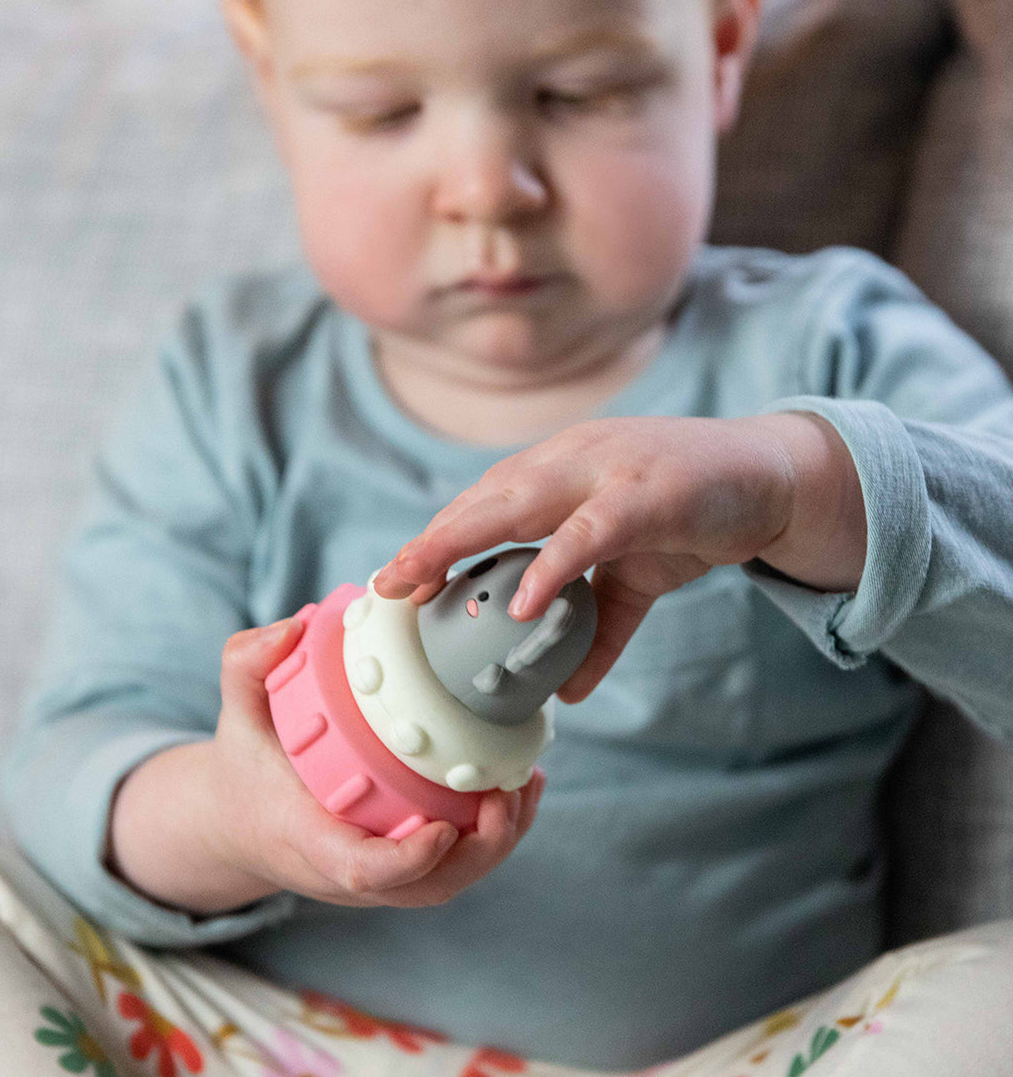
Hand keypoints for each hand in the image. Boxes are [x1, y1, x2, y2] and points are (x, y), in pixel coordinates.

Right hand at [108, 617, 542, 914]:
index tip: (442, 830)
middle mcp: (348, 874)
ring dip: (498, 842)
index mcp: (308, 841)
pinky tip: (519, 787)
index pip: (362, 871)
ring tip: (526, 784)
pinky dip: (494, 834)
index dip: (406, 860)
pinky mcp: (400, 871)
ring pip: (450, 881)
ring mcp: (379, 881)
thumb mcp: (237, 712)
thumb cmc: (249, 766)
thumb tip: (294, 625)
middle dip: (479, 851)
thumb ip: (249, 664)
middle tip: (508, 791)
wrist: (240, 820)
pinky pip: (455, 867)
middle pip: (426, 888)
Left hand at [374, 413, 862, 703]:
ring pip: (518, 505)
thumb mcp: (634, 576)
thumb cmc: (690, 514)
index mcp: (558, 473)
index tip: (395, 580)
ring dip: (462, 542)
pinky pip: (589, 534)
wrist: (774, 477)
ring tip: (418, 582)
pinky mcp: (648, 494)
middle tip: (384, 585)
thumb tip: (568, 695)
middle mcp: (569, 462)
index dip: (438, 541)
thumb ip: (598, 629)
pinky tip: (519, 603)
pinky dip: (552, 567)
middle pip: (483, 503)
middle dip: (430, 543)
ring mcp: (606, 471)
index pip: (482, 505)